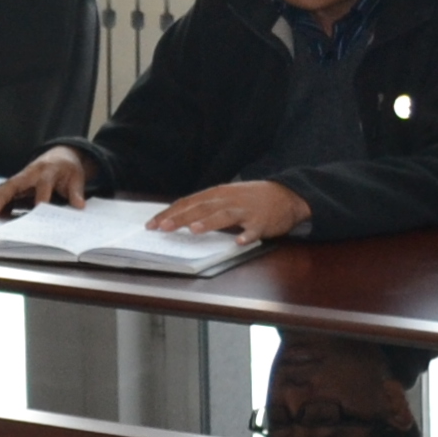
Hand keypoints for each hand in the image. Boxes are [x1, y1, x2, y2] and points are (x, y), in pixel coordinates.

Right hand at [0, 147, 90, 218]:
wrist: (61, 154)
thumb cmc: (67, 168)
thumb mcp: (76, 177)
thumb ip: (76, 191)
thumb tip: (79, 206)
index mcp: (48, 171)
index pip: (43, 184)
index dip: (41, 196)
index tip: (39, 209)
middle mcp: (31, 173)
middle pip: (16, 183)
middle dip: (4, 196)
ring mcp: (22, 176)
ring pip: (6, 186)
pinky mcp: (18, 181)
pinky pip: (5, 188)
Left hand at [155, 179, 310, 243]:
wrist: (286, 194)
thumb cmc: (250, 198)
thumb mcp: (225, 197)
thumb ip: (205, 206)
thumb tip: (179, 217)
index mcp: (217, 194)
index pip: (188, 202)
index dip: (170, 213)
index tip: (151, 224)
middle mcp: (228, 200)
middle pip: (202, 208)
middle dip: (181, 217)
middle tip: (162, 227)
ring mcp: (246, 210)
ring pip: (225, 215)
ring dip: (210, 222)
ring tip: (195, 230)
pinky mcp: (263, 222)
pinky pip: (255, 230)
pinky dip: (247, 235)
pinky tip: (239, 242)